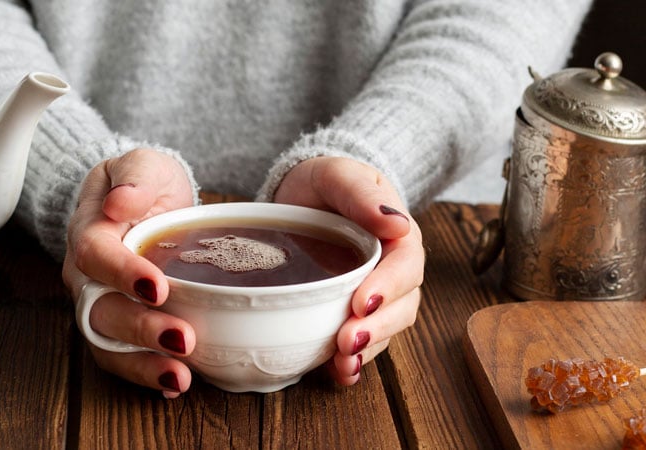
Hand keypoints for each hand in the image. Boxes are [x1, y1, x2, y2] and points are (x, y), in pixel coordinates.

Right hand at [62, 148, 195, 397]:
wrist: (144, 202)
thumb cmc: (144, 183)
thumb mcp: (144, 165)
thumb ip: (135, 177)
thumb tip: (121, 202)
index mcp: (89, 231)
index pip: (94, 254)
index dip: (122, 272)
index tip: (157, 286)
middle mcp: (86, 276)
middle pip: (100, 308)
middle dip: (140, 329)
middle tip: (182, 339)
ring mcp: (99, 304)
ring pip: (107, 342)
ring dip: (142, 364)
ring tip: (180, 378)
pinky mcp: (118, 325)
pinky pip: (122, 356)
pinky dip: (146, 373)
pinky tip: (176, 384)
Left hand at [274, 156, 423, 385]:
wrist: (301, 194)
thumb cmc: (325, 180)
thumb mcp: (338, 174)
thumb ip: (362, 195)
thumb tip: (397, 223)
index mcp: (398, 235)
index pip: (406, 264)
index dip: (389, 287)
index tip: (361, 302)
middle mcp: (393, 269)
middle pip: (402, 305)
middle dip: (378, 327)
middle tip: (348, 342)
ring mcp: (374, 294)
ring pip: (385, 328)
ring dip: (368, 350)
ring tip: (343, 364)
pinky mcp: (351, 311)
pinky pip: (363, 340)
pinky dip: (354, 361)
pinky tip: (340, 373)